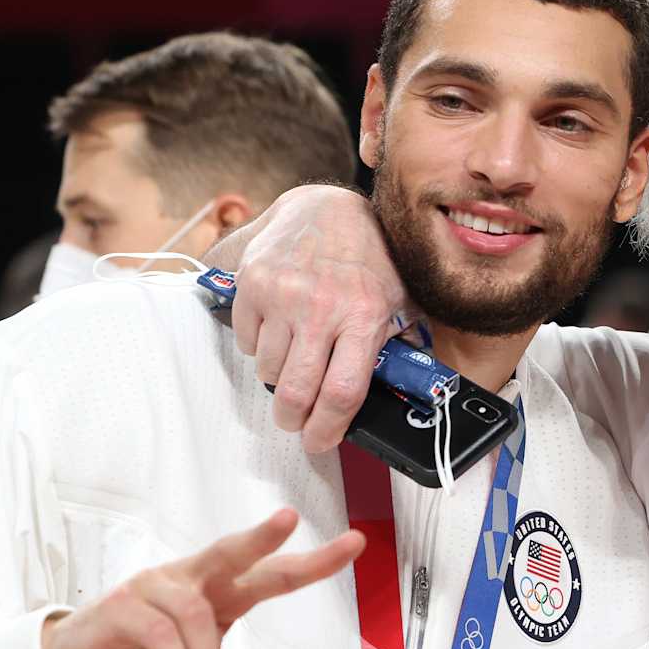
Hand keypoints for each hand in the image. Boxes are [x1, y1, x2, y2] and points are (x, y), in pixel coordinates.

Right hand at [39, 508, 363, 648]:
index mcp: (217, 592)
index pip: (270, 575)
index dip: (314, 563)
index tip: (356, 544)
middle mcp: (190, 579)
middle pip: (232, 551)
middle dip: (263, 537)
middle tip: (289, 519)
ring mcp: (155, 585)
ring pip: (198, 616)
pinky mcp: (123, 603)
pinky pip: (162, 633)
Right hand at [225, 184, 410, 451]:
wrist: (329, 206)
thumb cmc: (371, 259)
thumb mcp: (400, 300)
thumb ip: (398, 346)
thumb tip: (402, 396)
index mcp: (364, 315)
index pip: (341, 392)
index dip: (326, 429)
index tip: (318, 441)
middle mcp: (321, 306)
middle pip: (295, 391)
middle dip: (292, 419)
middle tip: (295, 421)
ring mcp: (283, 294)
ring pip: (267, 369)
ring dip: (277, 377)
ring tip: (293, 361)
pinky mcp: (253, 282)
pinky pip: (247, 341)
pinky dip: (259, 347)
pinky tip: (277, 329)